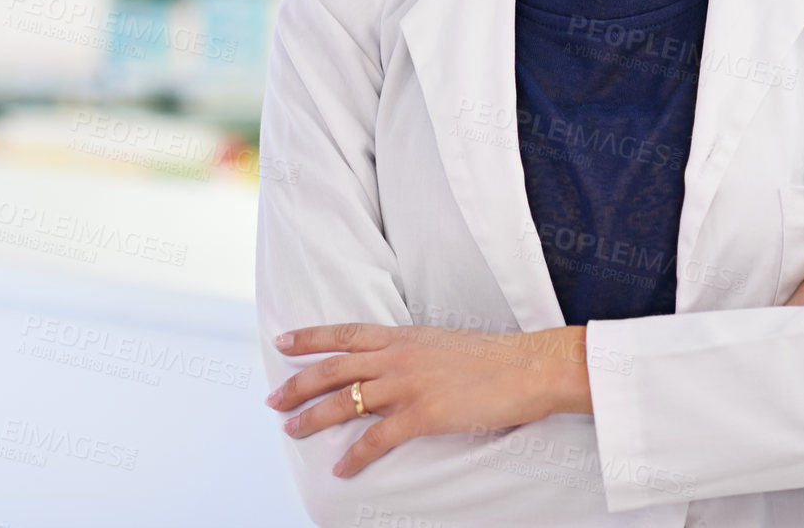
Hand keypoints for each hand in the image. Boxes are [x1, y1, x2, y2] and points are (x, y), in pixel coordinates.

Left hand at [264, 323, 588, 477]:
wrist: (530, 366)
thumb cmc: (496, 358)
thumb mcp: (445, 344)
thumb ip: (415, 352)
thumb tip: (396, 365)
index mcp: (405, 336)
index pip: (345, 333)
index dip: (310, 337)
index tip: (282, 342)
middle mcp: (400, 355)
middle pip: (334, 368)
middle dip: (298, 384)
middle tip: (273, 400)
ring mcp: (410, 384)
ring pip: (346, 401)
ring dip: (314, 418)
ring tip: (292, 431)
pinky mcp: (424, 414)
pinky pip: (377, 439)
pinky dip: (355, 456)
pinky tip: (341, 469)